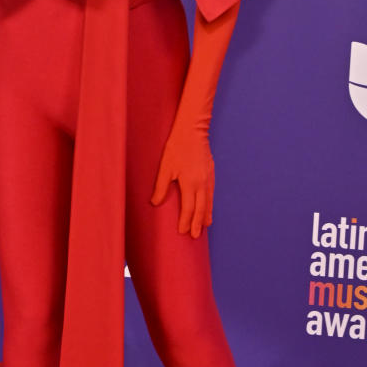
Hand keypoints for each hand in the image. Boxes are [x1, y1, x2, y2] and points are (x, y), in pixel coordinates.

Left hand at [150, 118, 214, 237]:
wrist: (193, 130)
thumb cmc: (176, 147)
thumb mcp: (165, 167)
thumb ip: (161, 187)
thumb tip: (155, 204)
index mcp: (190, 183)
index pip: (189, 208)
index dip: (185, 221)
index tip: (182, 231)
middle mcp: (202, 183)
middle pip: (201, 209)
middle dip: (198, 224)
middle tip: (195, 236)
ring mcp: (209, 178)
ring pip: (209, 202)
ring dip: (206, 215)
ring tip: (205, 226)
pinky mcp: (211, 173)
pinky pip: (211, 194)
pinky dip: (210, 204)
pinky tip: (208, 208)